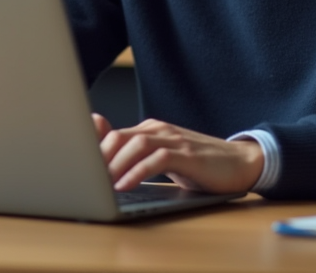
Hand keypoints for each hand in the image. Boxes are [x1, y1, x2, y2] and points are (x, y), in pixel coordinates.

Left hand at [90, 113, 263, 193]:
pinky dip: (137, 172)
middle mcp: (159, 130)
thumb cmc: (200, 165)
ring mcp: (174, 140)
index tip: (76, 166)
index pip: (112, 134)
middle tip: (85, 178)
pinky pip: (156, 159)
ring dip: (115, 165)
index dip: (92, 149)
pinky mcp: (187, 155)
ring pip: (135, 144)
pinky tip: (126, 185)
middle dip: (98, 158)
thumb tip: (107, 169)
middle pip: (118, 136)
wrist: (240, 162)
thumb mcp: (164, 160)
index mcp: (150, 130)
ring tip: (101, 184)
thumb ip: (139, 158)